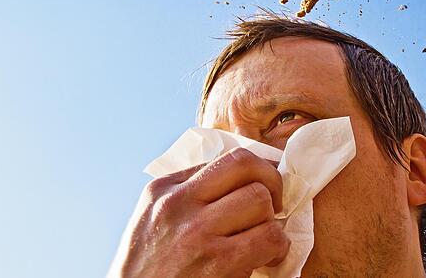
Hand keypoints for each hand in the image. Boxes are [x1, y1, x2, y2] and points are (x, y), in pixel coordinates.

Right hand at [108, 147, 289, 277]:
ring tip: (264, 237)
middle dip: (270, 186)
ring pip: (260, 200)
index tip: (268, 182)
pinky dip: (278, 247)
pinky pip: (268, 238)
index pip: (226, 158)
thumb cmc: (147, 269)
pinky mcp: (218, 263)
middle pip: (247, 168)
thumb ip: (187, 194)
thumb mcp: (153, 219)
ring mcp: (197, 232)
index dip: (259, 167)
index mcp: (164, 190)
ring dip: (271, 220)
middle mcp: (179, 204)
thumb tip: (237, 179)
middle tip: (273, 207)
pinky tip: (268, 258)